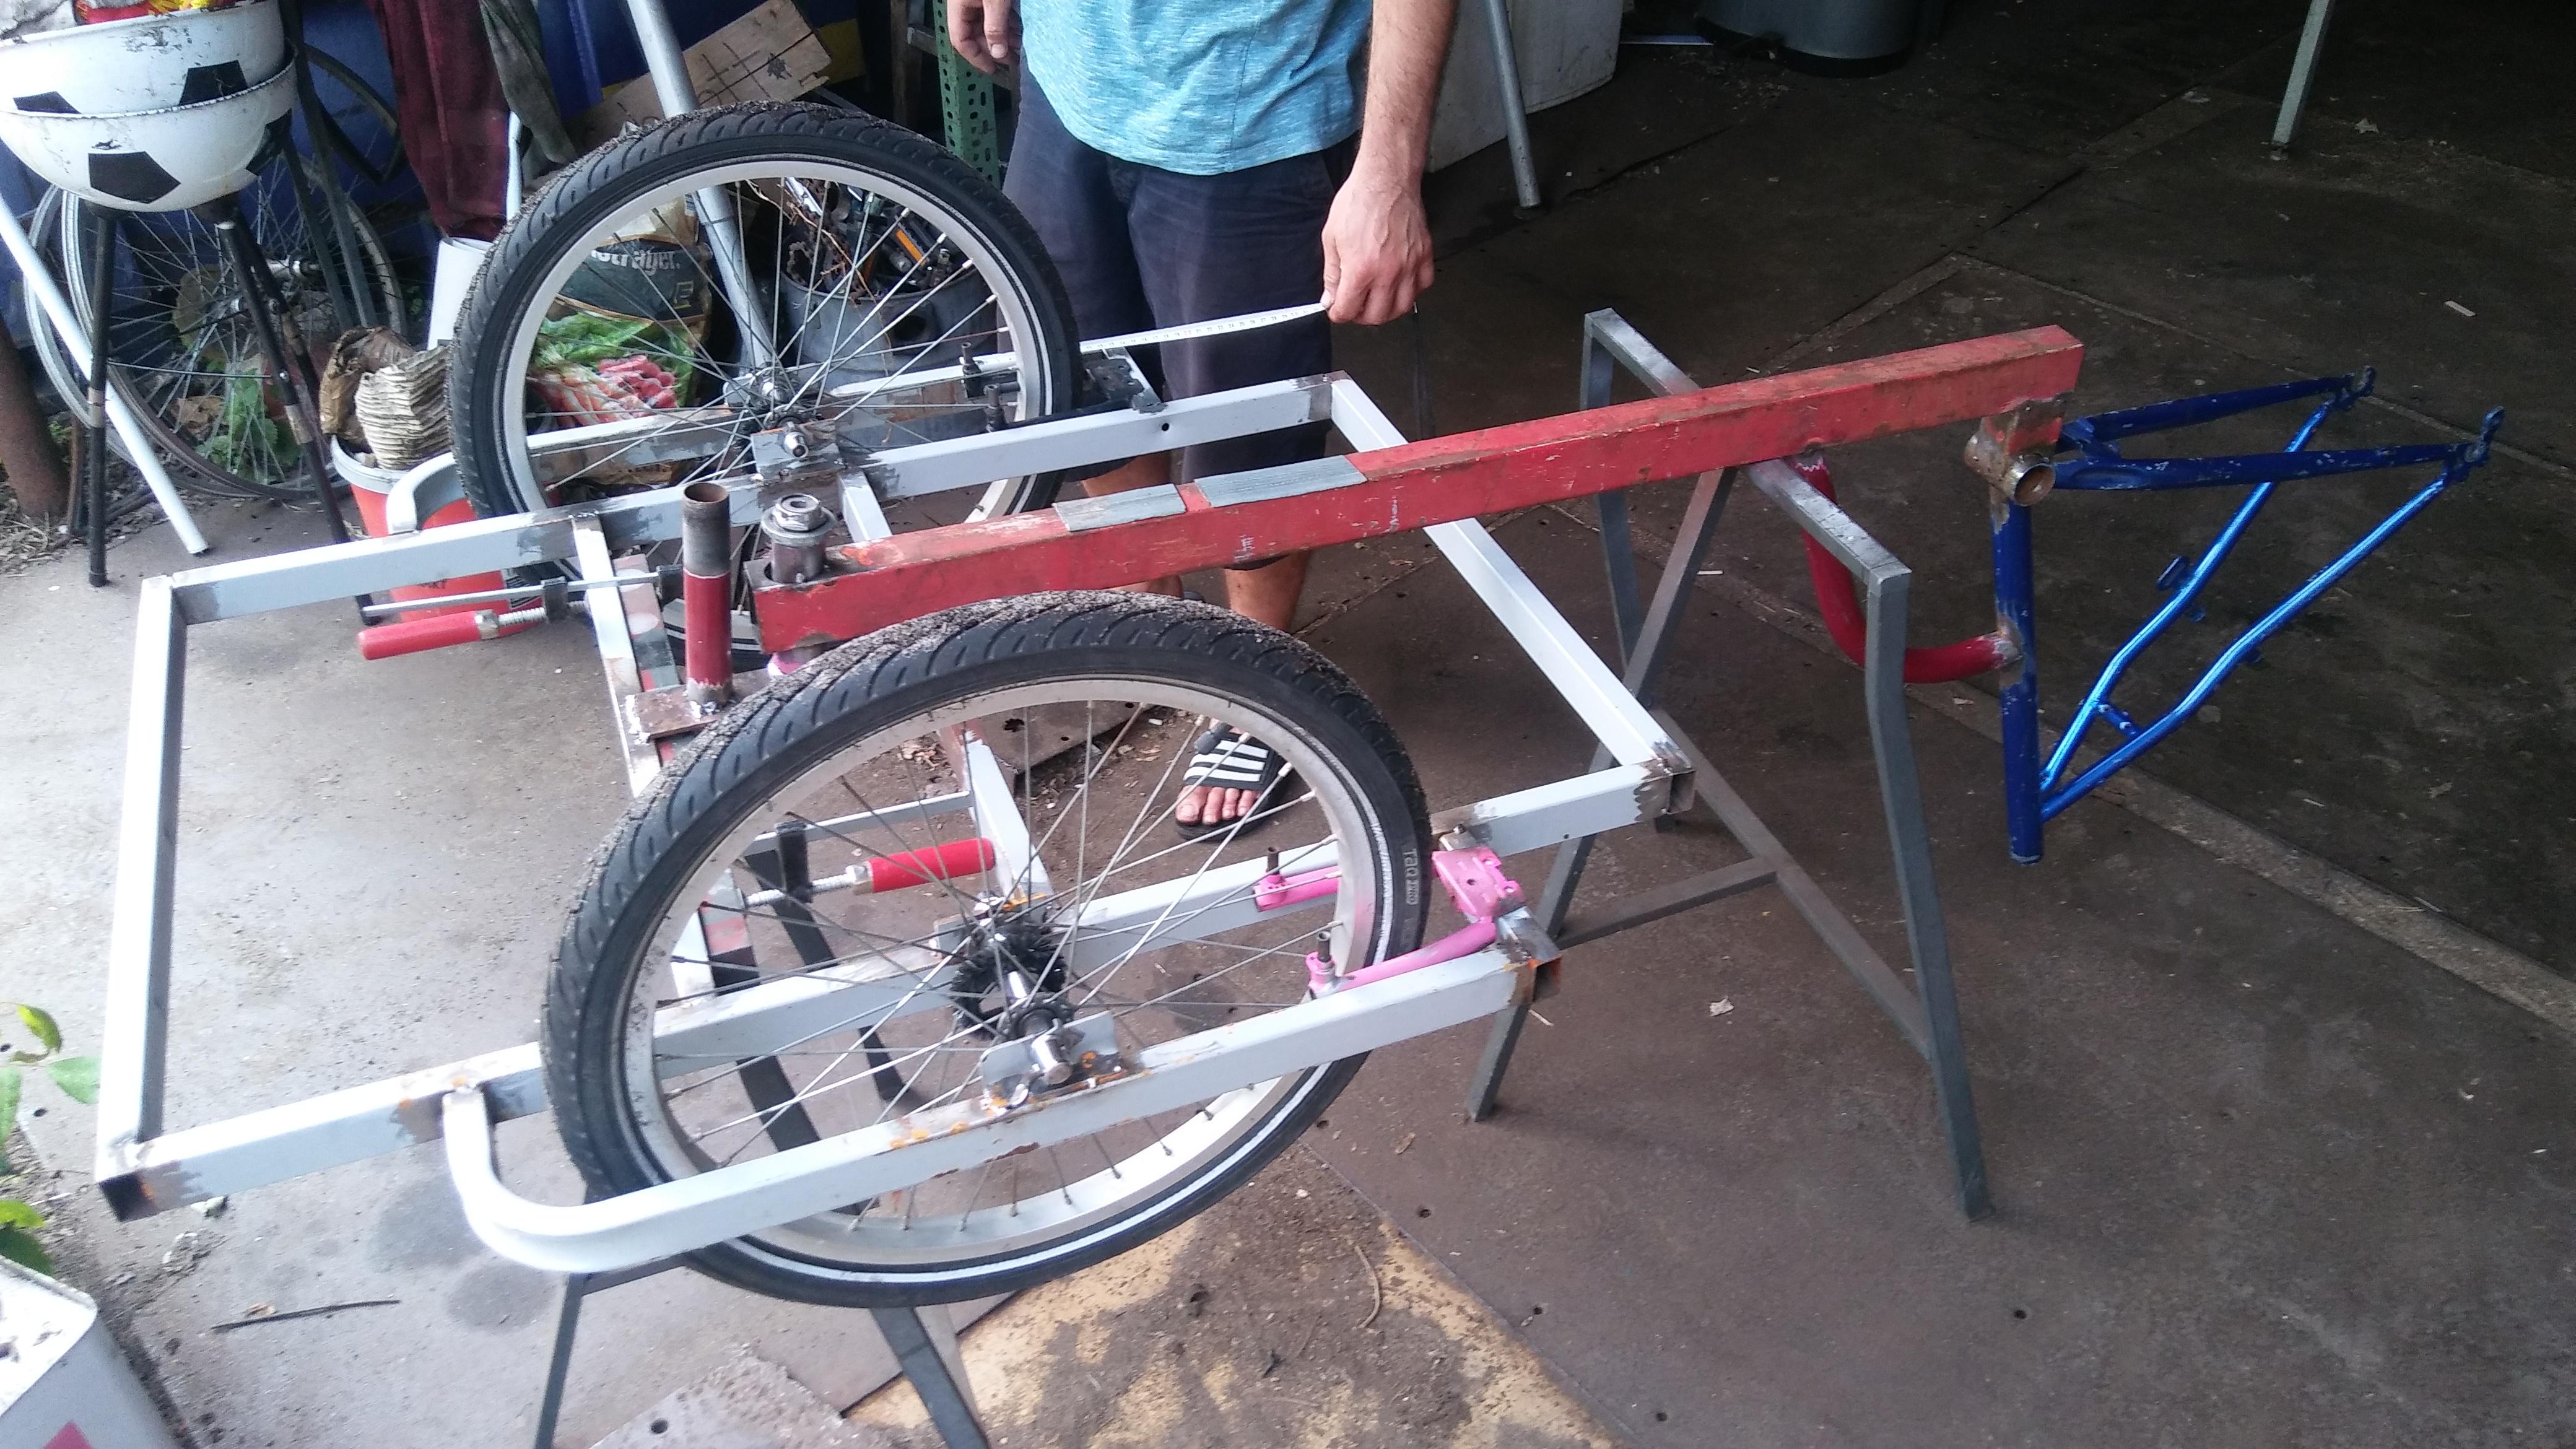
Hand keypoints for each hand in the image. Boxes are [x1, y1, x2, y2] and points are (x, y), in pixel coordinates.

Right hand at [949, 0, 1014, 72]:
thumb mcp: (995, 1)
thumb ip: (995, 27)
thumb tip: (998, 53)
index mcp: (957, 5)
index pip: (960, 40)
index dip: (976, 57)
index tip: (991, 69)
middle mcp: (964, 3)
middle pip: (974, 34)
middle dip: (994, 48)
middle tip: (1012, 57)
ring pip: (986, 24)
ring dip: (1003, 37)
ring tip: (1019, 45)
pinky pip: (995, 12)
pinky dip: (1006, 23)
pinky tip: (1018, 29)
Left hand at [1320, 162, 1434, 325]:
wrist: (1385, 179)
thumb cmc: (1359, 201)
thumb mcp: (1331, 238)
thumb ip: (1331, 273)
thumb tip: (1330, 297)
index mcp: (1361, 269)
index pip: (1348, 310)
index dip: (1338, 313)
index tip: (1337, 309)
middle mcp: (1388, 272)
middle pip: (1377, 316)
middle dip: (1361, 315)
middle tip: (1354, 305)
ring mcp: (1410, 265)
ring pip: (1402, 307)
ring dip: (1386, 309)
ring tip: (1376, 300)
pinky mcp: (1424, 255)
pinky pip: (1423, 286)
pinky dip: (1411, 291)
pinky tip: (1399, 283)